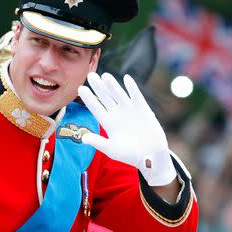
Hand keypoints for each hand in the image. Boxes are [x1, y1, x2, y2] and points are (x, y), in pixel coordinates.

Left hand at [77, 72, 175, 186]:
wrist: (151, 156)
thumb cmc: (130, 156)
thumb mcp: (112, 149)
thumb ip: (98, 142)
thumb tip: (83, 138)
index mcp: (108, 123)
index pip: (95, 107)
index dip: (88, 98)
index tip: (80, 88)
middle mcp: (117, 114)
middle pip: (105, 97)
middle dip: (98, 87)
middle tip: (90, 75)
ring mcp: (129, 110)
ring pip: (118, 94)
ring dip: (112, 85)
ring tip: (104, 75)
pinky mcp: (143, 109)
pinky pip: (136, 96)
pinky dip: (132, 88)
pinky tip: (126, 78)